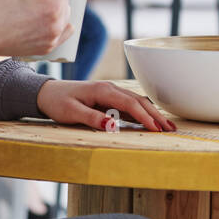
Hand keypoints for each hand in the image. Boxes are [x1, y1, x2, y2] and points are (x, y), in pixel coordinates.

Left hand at [36, 79, 176, 131]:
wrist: (47, 93)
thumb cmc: (58, 102)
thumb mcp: (72, 112)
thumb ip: (93, 118)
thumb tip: (113, 125)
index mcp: (103, 91)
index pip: (130, 104)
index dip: (145, 117)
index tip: (157, 129)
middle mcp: (110, 89)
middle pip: (139, 102)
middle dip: (156, 115)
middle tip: (170, 129)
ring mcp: (111, 93)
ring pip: (137, 103)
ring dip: (152, 114)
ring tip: (166, 126)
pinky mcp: (109, 99)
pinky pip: (129, 106)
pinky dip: (142, 114)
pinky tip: (151, 122)